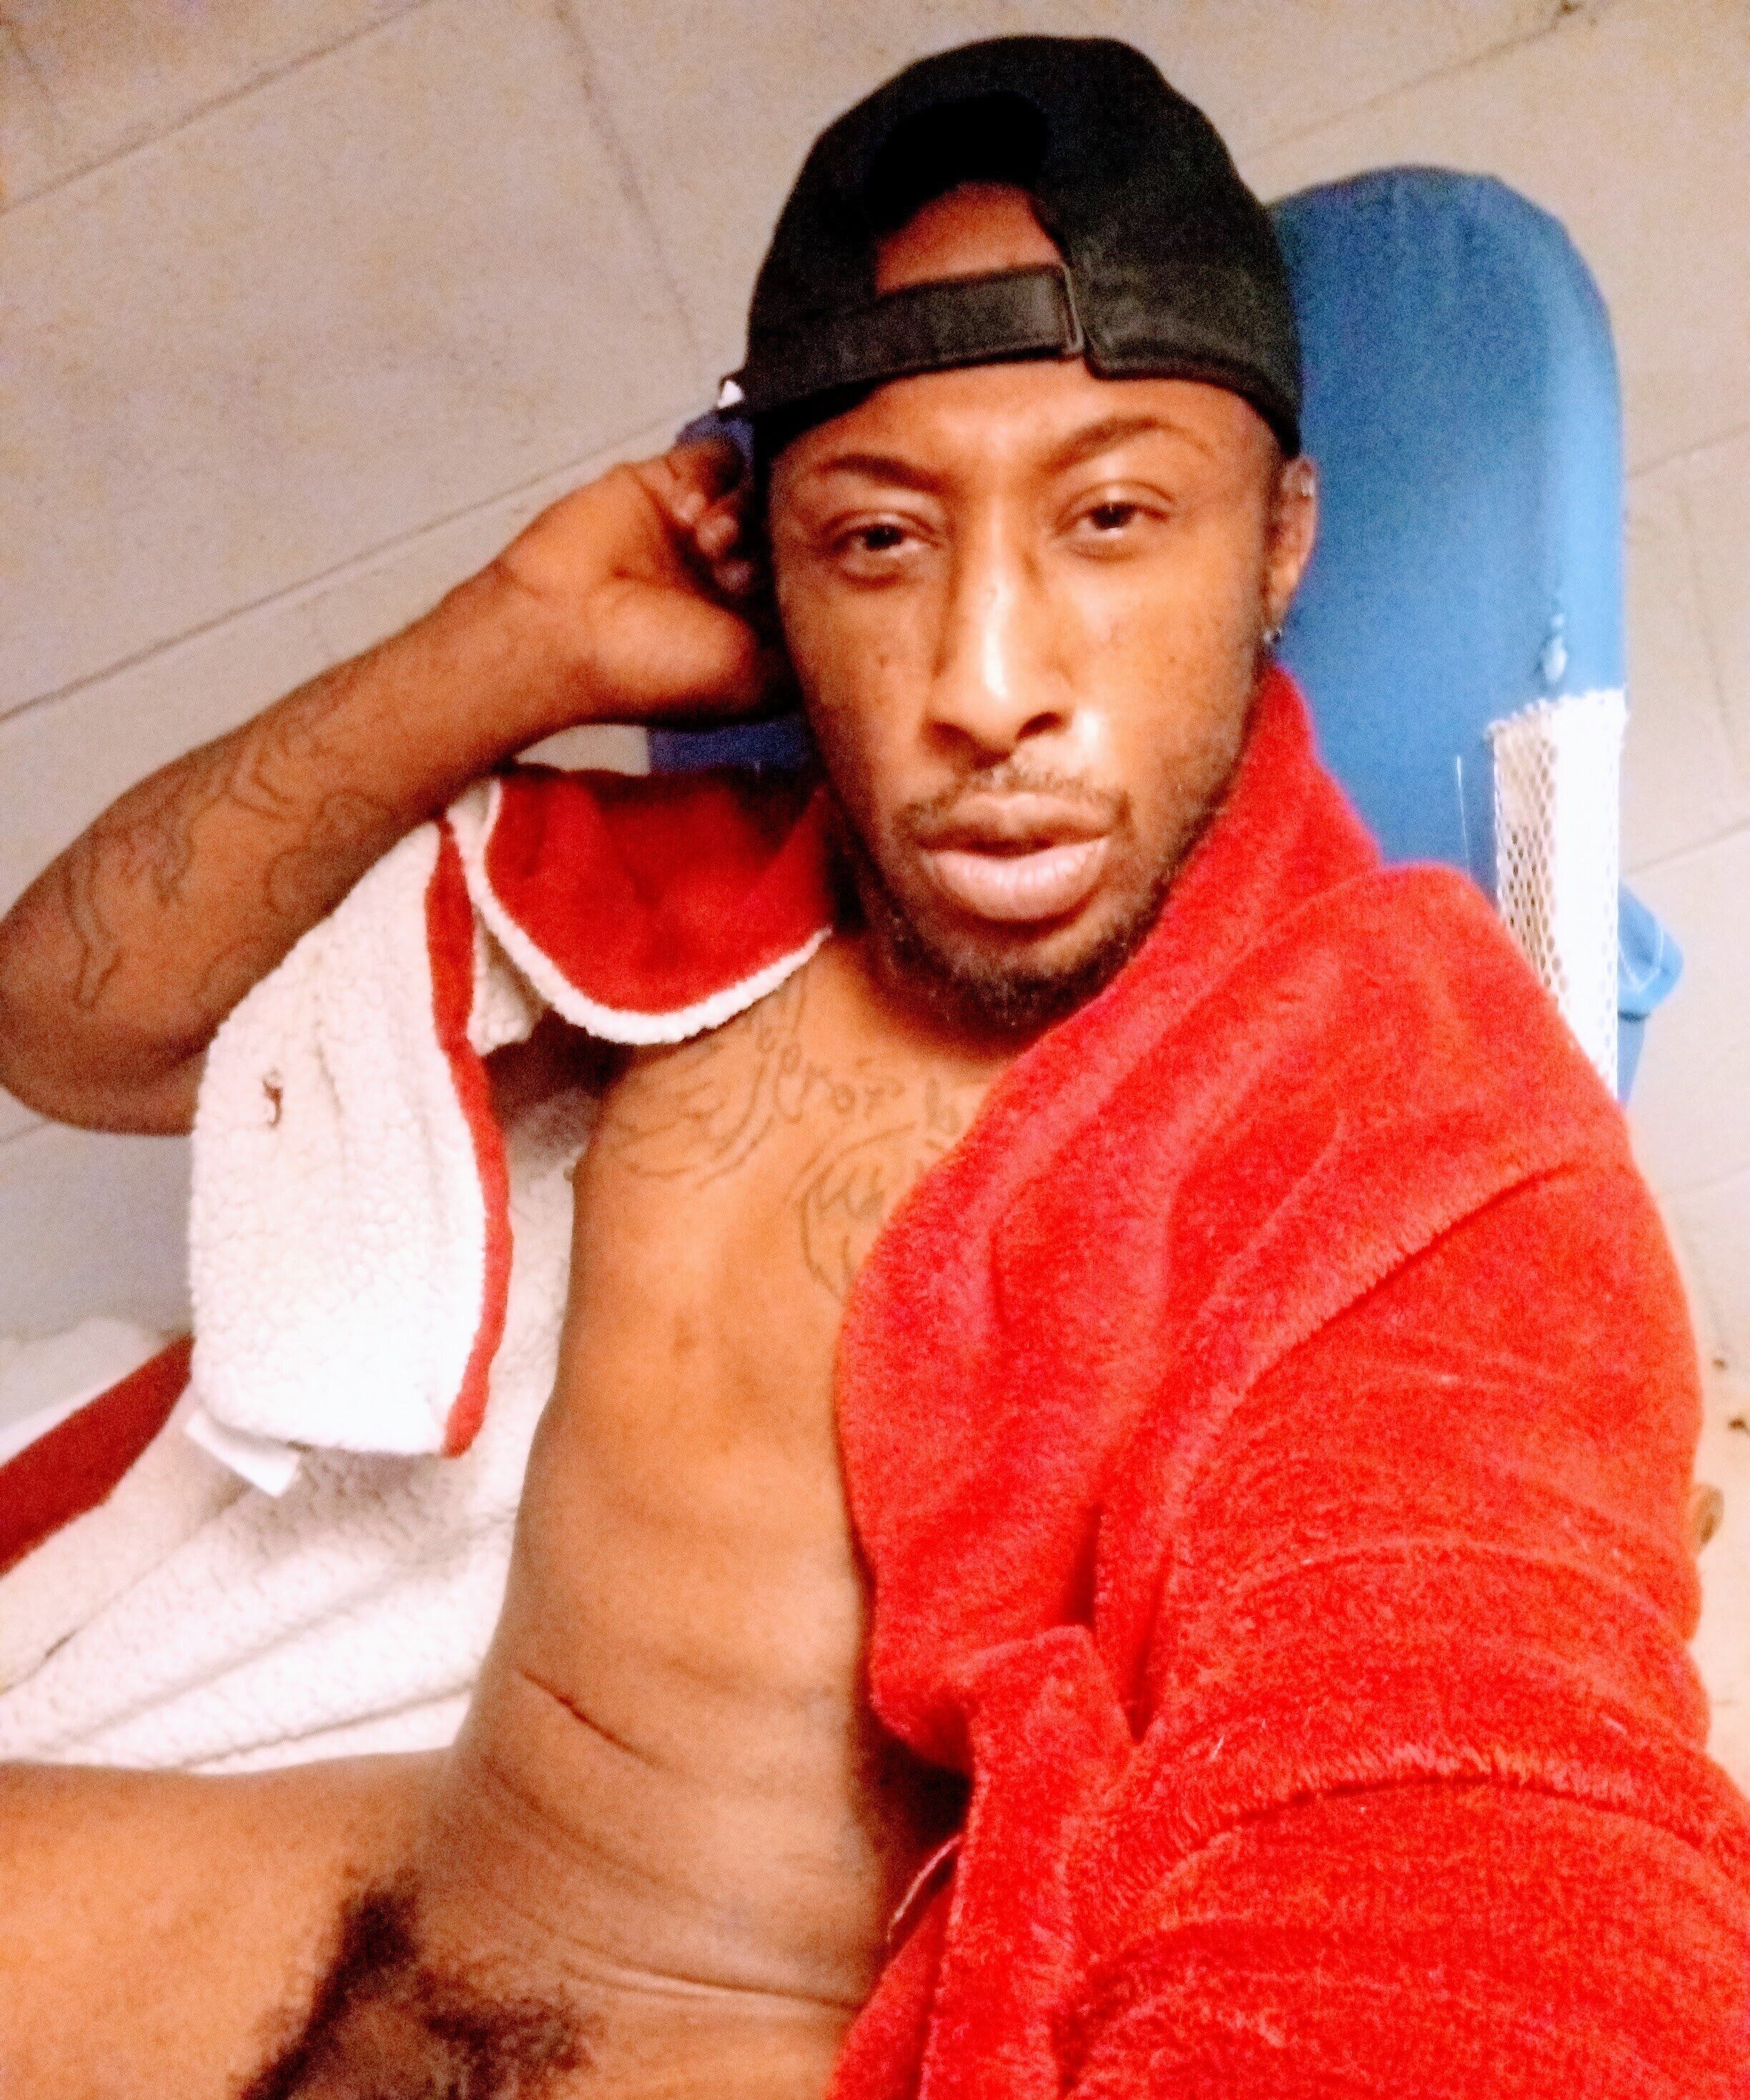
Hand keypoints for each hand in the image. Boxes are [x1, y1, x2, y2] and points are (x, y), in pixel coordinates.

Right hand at [492, 438, 791, 733]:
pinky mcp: (672, 484)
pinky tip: (695, 516)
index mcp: (753, 625)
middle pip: (794, 529)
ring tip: (711, 549)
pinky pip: (724, 456)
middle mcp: (731, 575)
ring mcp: (702, 526)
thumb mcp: (756, 685)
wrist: (562, 628)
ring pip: (766, 490)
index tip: (802, 585)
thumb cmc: (643, 672)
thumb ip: (806, 654)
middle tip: (743, 573)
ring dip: (750, 514)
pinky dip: (721, 477)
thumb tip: (850, 625)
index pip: (812, 580)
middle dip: (781, 545)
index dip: (816, 577)